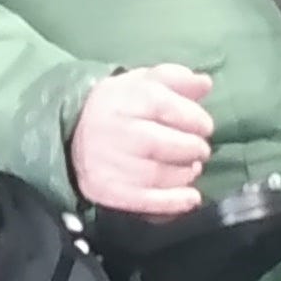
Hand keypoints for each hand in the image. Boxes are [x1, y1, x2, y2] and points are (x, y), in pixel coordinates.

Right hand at [69, 65, 215, 216]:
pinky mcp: (106, 190)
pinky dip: (173, 201)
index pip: (163, 106)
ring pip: (156, 174)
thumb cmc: (120, 106)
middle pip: (161, 144)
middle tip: (201, 150)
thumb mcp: (143, 82)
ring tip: (192, 168)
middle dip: (192, 148)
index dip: (193, 118)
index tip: (205, 127)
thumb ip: (176, 79)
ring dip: (185, 174)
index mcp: (121, 97)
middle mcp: (112, 130)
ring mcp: (107, 163)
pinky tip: (191, 197)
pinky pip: (144, 200)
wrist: (75, 134)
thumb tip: (205, 83)